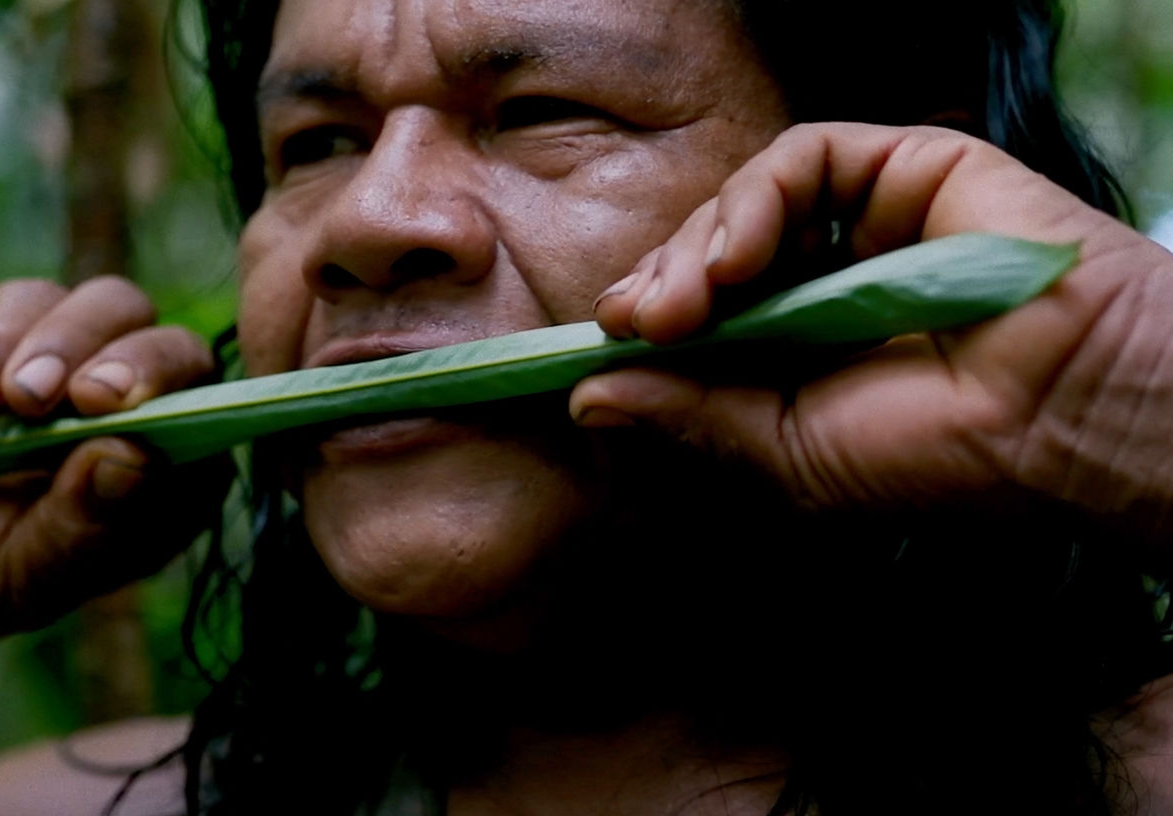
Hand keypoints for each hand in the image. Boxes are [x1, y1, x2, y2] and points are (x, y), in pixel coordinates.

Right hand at [0, 275, 217, 803]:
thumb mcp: (21, 579)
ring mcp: (64, 361)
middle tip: (91, 400)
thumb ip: (87, 526)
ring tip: (15, 406)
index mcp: (157, 481)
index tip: (143, 432)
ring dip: (70, 345)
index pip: (216, 428)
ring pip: (114, 305)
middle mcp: (125, 413)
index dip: (197, 419)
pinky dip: (2, 340)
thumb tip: (140, 455)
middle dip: (143, 366)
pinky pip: (27, 298)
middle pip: (179, 353)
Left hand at [575, 123, 1172, 542]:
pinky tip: (743, 256)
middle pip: (705, 254)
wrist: (1062, 416)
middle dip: (659, 285)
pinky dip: (755, 199)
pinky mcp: (900, 169)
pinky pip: (802, 159)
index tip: (606, 344)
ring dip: (696, 247)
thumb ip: (690, 415)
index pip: (695, 316)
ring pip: (742, 203)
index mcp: (794, 349)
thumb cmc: (933, 454)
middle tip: (636, 322)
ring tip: (686, 304)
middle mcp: (821, 280)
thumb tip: (586, 399)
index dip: (643, 322)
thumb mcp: (785, 451)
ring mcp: (859, 222)